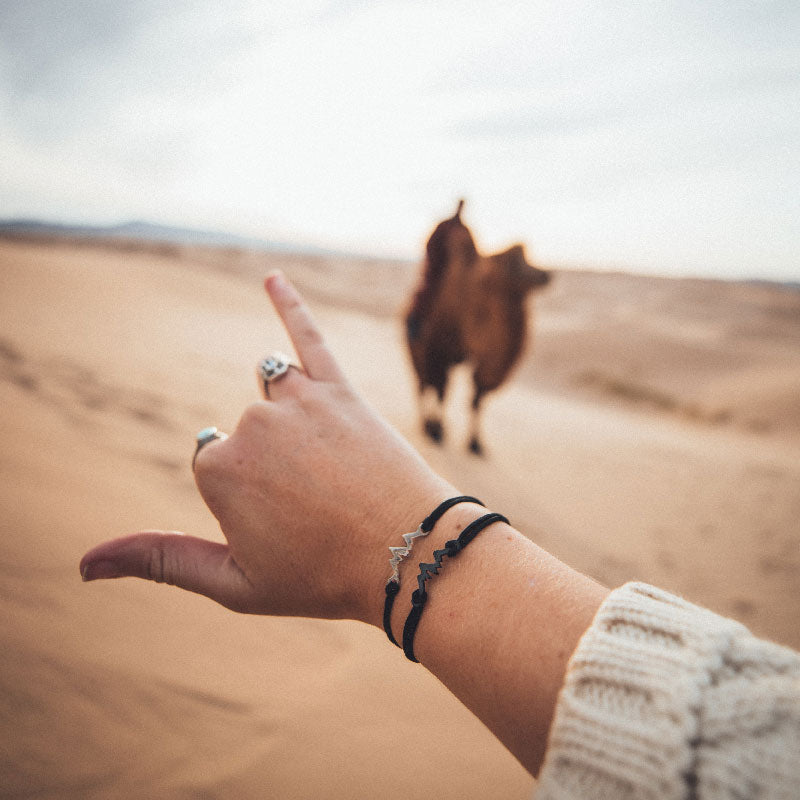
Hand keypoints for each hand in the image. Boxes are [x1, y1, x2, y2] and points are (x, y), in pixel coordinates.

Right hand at [80, 272, 453, 624]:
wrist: (411, 555)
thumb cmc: (321, 577)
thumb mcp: (234, 583)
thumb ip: (159, 561)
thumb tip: (84, 565)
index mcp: (218, 469)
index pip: (215, 466)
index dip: (252, 500)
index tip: (289, 523)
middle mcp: (252, 423)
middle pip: (247, 433)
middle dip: (275, 466)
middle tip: (321, 506)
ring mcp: (297, 399)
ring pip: (272, 394)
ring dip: (290, 421)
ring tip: (326, 461)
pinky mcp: (339, 387)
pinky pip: (308, 336)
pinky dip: (288, 304)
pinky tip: (271, 278)